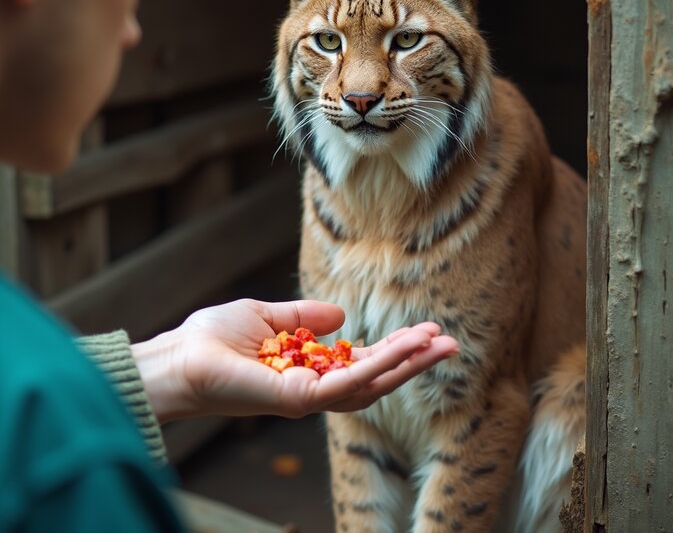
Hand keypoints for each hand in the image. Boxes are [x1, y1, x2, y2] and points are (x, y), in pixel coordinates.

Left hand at [131, 299, 458, 421]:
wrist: (180, 358)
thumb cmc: (213, 339)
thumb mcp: (266, 317)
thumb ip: (303, 318)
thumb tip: (340, 314)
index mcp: (309, 368)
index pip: (362, 361)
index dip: (394, 348)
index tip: (425, 331)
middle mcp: (314, 387)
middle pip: (375, 377)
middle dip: (413, 360)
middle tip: (450, 342)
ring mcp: (309, 398)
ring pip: (371, 384)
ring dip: (407, 363)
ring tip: (439, 344)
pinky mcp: (300, 400)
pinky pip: (349, 384)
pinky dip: (380, 366)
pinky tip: (406, 350)